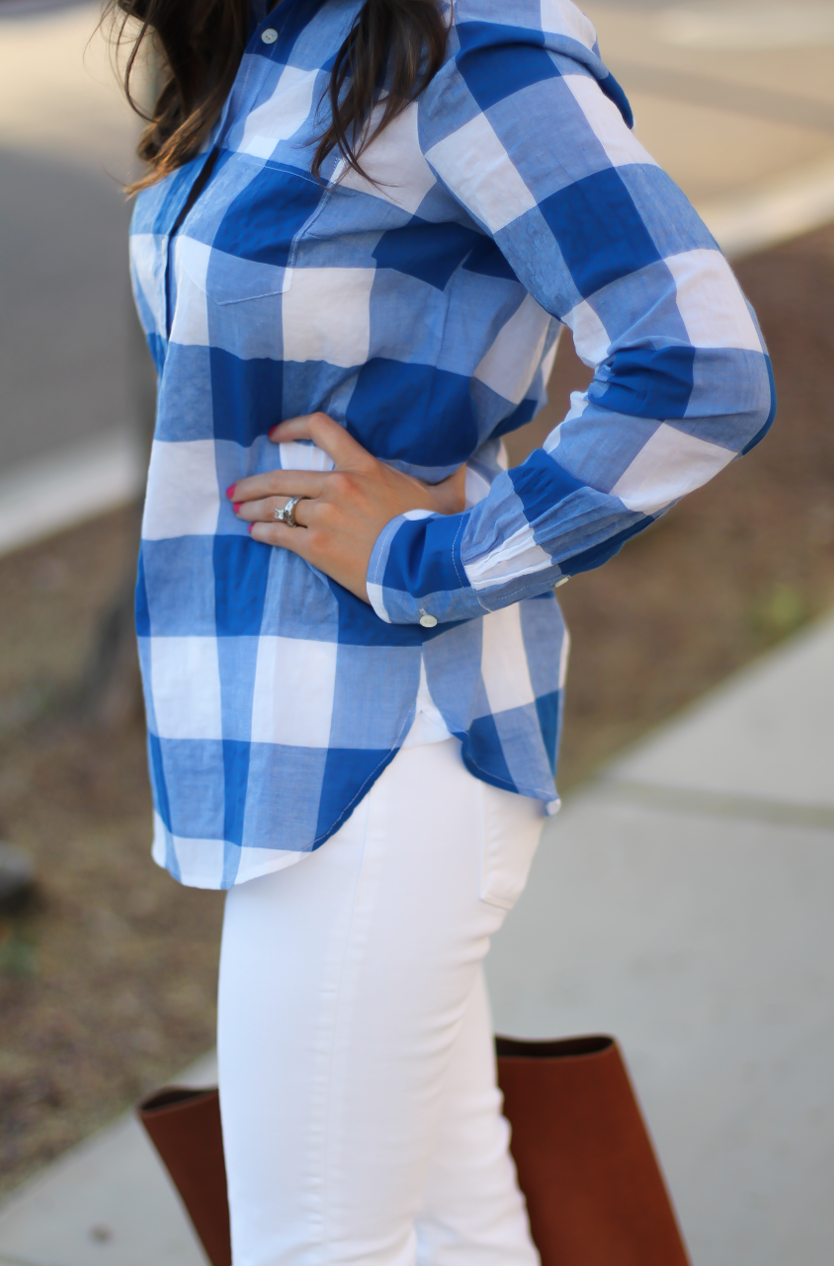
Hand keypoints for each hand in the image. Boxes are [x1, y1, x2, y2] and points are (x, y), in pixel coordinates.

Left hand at [228, 412, 465, 602]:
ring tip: (240, 512)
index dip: (292, 427)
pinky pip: (279, 534)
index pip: (321, 428)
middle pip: (282, 476)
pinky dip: (263, 533)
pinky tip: (254, 534)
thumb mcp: (446, 495)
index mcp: (363, 467)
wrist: (423, 568)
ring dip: (253, 509)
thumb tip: (470, 465)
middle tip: (238, 490)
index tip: (273, 435)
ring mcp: (324, 516)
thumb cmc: (435, 531)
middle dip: (254, 484)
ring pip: (276, 506)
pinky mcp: (316, 546)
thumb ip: (451, 477)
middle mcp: (338, 486)